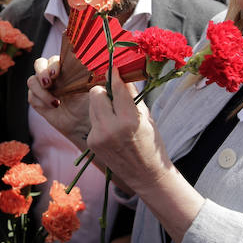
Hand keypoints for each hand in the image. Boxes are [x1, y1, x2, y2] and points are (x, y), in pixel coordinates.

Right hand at [27, 55, 91, 145]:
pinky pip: (32, 97)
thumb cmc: (86, 103)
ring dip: (41, 92)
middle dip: (42, 73)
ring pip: (32, 81)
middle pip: (39, 64)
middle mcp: (51, 75)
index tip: (56, 74)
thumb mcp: (87, 88)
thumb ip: (83, 75)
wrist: (80, 123)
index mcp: (64, 68)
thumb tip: (86, 66)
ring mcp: (42, 87)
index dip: (52, 64)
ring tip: (55, 102)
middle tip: (48, 84)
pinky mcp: (36, 99)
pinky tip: (52, 107)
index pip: (53, 60)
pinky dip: (41, 102)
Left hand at [86, 69, 171, 195]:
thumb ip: (132, 97)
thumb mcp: (146, 118)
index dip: (115, 75)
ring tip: (114, 114)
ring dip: (101, 104)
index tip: (114, 67)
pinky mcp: (92, 143)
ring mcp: (99, 136)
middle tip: (113, 95)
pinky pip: (93, 120)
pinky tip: (111, 129)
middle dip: (103, 91)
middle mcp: (111, 127)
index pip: (117, 88)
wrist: (146, 175)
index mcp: (130, 120)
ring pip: (92, 105)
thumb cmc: (151, 144)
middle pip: (96, 93)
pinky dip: (100, 119)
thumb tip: (121, 76)